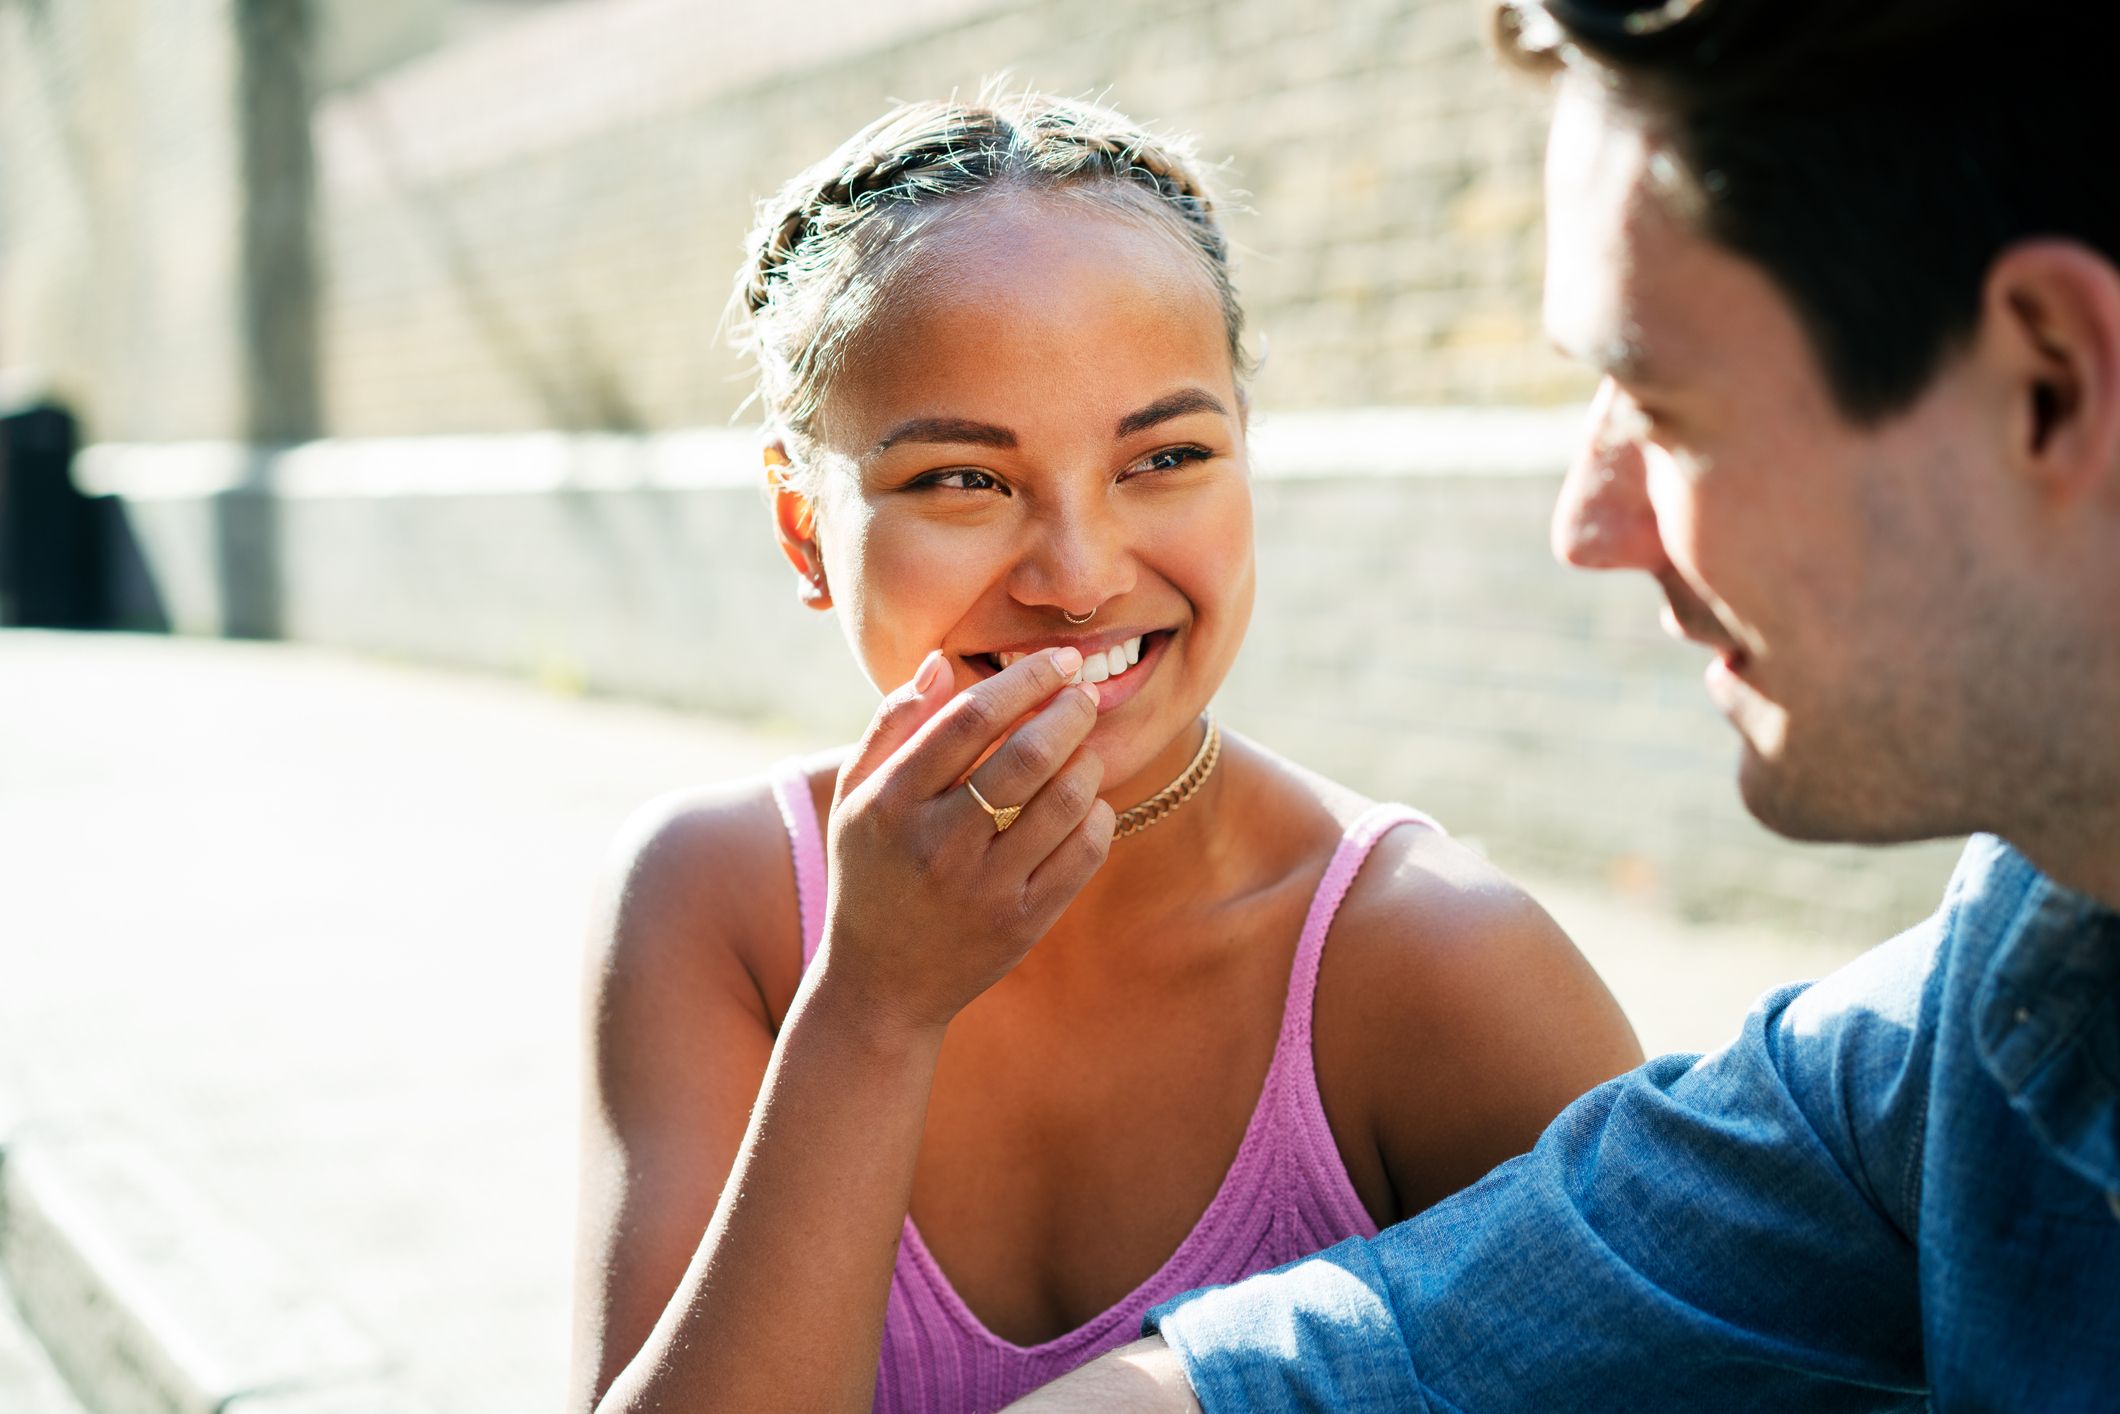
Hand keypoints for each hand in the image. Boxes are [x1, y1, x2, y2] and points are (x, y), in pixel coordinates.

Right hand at [818, 647, 1114, 1035]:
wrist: (881, 985)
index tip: (1056, 660)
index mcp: (891, 803)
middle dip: (1070, 711)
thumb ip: (892, 725)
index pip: (970, 718)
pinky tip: (1087, 802)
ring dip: (1088, 762)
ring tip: (1085, 748)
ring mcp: (983, 888)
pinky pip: (1083, 854)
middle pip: (1027, 755)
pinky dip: (1097, 816)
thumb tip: (941, 662)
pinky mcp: (1022, 924)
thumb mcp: (856, 798)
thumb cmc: (871, 874)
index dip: (1023, 679)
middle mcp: (936, 844)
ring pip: (1063, 802)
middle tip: (1084, 694)